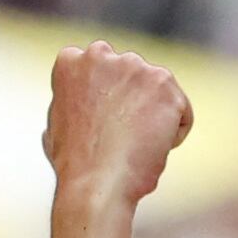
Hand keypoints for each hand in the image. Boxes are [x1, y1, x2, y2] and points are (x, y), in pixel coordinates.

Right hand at [44, 41, 192, 210]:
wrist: (96, 184)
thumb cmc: (74, 167)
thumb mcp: (56, 128)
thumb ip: (71, 106)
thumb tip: (76, 108)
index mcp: (70, 61)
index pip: (102, 73)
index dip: (107, 106)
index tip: (101, 129)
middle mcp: (101, 54)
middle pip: (133, 80)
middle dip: (134, 106)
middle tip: (121, 140)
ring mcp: (134, 66)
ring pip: (159, 95)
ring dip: (155, 120)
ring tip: (135, 146)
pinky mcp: (164, 84)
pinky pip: (182, 114)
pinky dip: (174, 136)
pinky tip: (153, 149)